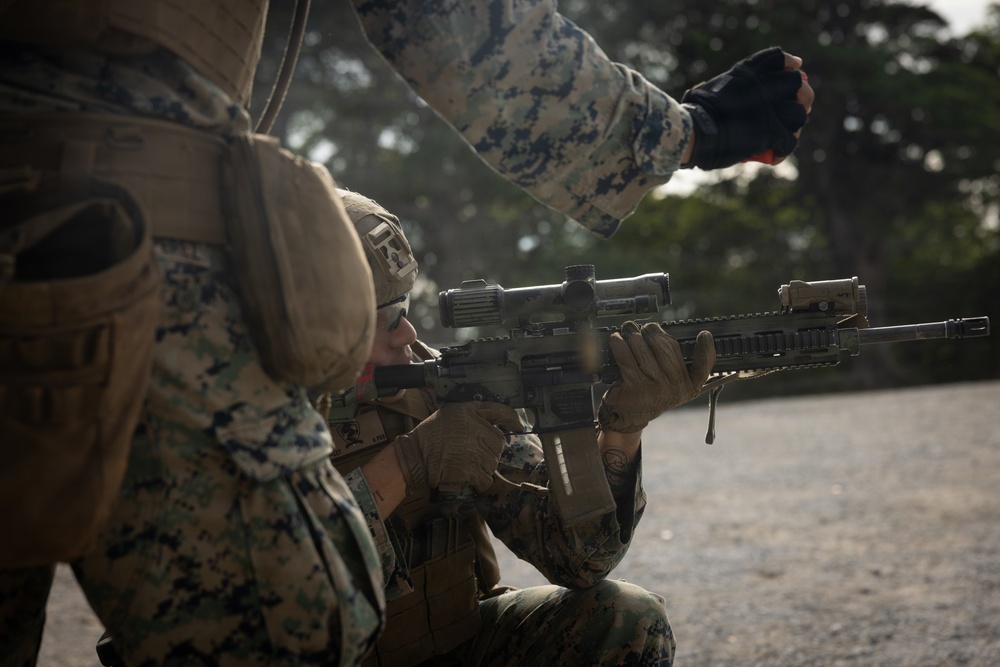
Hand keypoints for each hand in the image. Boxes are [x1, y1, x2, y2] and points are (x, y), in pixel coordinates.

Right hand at [393, 402, 521, 494]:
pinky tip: (470, 475)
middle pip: (499, 446)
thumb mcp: (458, 409)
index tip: (517, 426)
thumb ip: (483, 409)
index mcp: (476, 418)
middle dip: (489, 449)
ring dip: (484, 465)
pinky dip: (481, 481)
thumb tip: (508, 415)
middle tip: (472, 449)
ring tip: (467, 461)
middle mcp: (478, 436)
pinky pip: (486, 480)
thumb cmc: (434, 431)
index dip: (507, 425)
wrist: (417, 454)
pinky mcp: (471, 473)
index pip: (502, 423)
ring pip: (493, 463)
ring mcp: (476, 455)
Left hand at [599, 323, 715, 432]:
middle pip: (664, 345)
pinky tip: (617, 339)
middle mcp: (674, 388)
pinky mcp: (633, 387)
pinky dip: (618, 343)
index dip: (706, 350)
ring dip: (631, 333)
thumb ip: (681, 362)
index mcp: (688, 386)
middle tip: (643, 327)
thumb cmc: (652, 391)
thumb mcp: (674, 383)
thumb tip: (683, 334)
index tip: (704, 335)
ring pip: (641, 346)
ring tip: (627, 329)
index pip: (703, 367)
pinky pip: (625, 355)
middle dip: (650, 330)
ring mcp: (654, 388)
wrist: (629, 416)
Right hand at [681, 47, 813, 169]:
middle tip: (796, 106)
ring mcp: (770, 108)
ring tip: (787, 131)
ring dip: (795, 123)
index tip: (795, 68)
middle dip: (801, 95)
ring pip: (799, 114)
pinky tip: (778, 152)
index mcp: (748, 71)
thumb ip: (725, 87)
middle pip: (797, 84)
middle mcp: (764, 85)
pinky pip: (789, 140)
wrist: (695, 130)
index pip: (779, 58)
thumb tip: (716, 92)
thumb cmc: (695, 112)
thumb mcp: (711, 87)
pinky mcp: (771, 131)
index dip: (790, 64)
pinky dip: (785, 147)